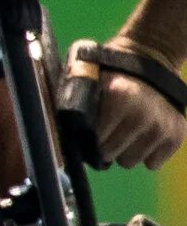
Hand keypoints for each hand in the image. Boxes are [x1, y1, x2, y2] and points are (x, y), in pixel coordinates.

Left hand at [65, 39, 186, 168]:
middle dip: (104, 147)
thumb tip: (51, 130)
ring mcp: (161, 127)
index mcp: (119, 98)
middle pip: (110, 155)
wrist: (151, 62)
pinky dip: (146, 153)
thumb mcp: (89, 79)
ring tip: (125, 131)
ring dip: (124, 151)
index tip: (87, 131)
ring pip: (130, 162)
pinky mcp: (177, 135)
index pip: (93, 141)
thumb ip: (73, 101)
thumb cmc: (110, 74)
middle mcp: (142, 115)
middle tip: (107, 131)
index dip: (87, 139)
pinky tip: (142, 135)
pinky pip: (152, 163)